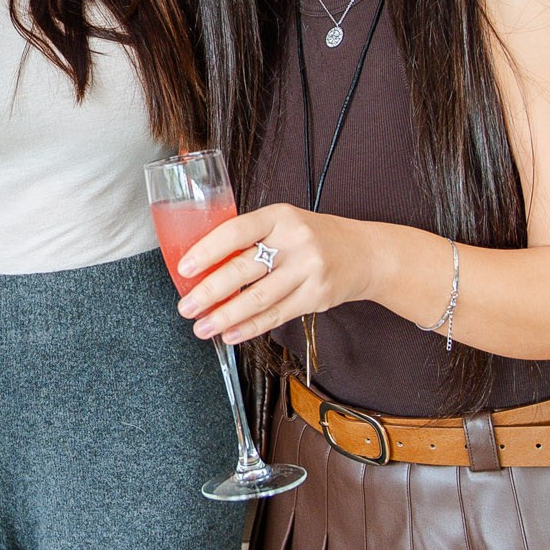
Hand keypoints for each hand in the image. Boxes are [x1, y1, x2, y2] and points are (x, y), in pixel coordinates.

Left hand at [172, 204, 381, 345]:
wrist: (365, 253)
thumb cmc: (312, 236)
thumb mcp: (283, 223)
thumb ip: (250, 238)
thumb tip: (204, 263)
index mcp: (279, 216)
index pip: (235, 231)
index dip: (206, 251)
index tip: (184, 269)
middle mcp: (295, 241)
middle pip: (243, 269)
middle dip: (209, 292)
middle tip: (186, 306)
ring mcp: (308, 270)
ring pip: (259, 298)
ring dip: (225, 316)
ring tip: (202, 327)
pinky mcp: (317, 296)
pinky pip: (277, 315)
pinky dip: (250, 327)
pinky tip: (230, 334)